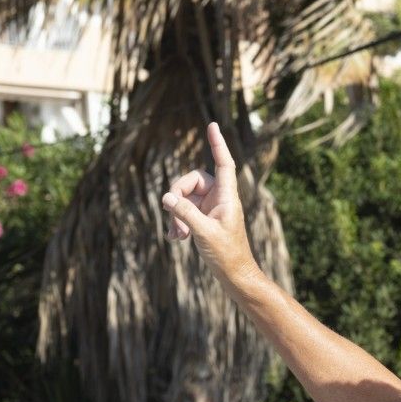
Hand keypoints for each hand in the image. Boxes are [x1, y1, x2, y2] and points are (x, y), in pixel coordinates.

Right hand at [160, 122, 256, 281]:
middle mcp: (220, 198)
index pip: (224, 163)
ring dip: (176, 215)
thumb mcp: (204, 233)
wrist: (234, 275)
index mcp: (227, 196)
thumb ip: (185, 213)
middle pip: (192, 181)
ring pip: (185, 198)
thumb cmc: (227, 254)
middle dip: (178, 197)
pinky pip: (185, 210)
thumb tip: (166, 197)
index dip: (217, 144)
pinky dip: (178, 222)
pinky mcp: (204, 218)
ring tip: (177, 235)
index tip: (212, 125)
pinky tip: (175, 238)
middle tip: (175, 220)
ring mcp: (211, 208)